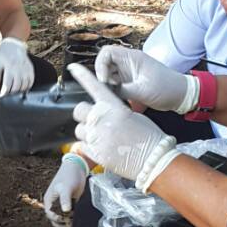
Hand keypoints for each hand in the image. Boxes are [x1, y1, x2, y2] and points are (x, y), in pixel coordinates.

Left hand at [0, 37, 34, 95]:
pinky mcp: (31, 69)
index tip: (2, 96)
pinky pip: (31, 81)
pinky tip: (22, 88)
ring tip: (14, 92)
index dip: (5, 92)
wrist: (14, 45)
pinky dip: (27, 87)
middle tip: (8, 94)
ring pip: (25, 86)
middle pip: (17, 87)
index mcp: (9, 67)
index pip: (7, 84)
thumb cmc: (4, 55)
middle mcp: (19, 69)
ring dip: (19, 91)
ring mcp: (26, 69)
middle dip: (12, 93)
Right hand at [43, 154, 87, 226]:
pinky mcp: (69, 203)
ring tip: (73, 222)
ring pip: (62, 217)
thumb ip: (65, 199)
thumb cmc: (69, 176)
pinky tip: (76, 219)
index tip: (65, 219)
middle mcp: (54, 203)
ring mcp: (61, 204)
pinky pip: (68, 214)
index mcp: (49, 200)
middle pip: (54, 218)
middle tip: (70, 223)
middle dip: (61, 223)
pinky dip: (71, 218)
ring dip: (66, 222)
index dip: (56, 219)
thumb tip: (65, 211)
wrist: (77, 168)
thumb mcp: (66, 187)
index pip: (50, 214)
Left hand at [71, 63, 178, 189]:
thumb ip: (113, 111)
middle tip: (96, 121)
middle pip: (79, 110)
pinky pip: (82, 146)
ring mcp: (96, 137)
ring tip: (103, 137)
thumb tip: (102, 112)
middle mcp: (101, 119)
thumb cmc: (148, 136)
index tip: (72, 68)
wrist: (154, 159)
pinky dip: (90, 147)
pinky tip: (104, 148)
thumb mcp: (132, 115)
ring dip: (88, 132)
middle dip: (85, 115)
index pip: (93, 86)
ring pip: (79, 130)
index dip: (82, 75)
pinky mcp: (94, 153)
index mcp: (112, 106)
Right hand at [95, 45, 197, 112]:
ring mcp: (130, 70)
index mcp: (133, 57)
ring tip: (114, 94)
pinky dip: (114, 89)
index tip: (103, 80)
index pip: (107, 53)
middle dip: (102, 76)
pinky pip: (116, 81)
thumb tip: (105, 91)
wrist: (182, 95)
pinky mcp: (131, 80)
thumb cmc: (167, 89)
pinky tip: (119, 97)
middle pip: (105, 62)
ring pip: (109, 73)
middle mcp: (129, 62)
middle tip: (107, 89)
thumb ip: (121, 90)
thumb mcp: (142, 91)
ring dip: (108, 83)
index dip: (100, 65)